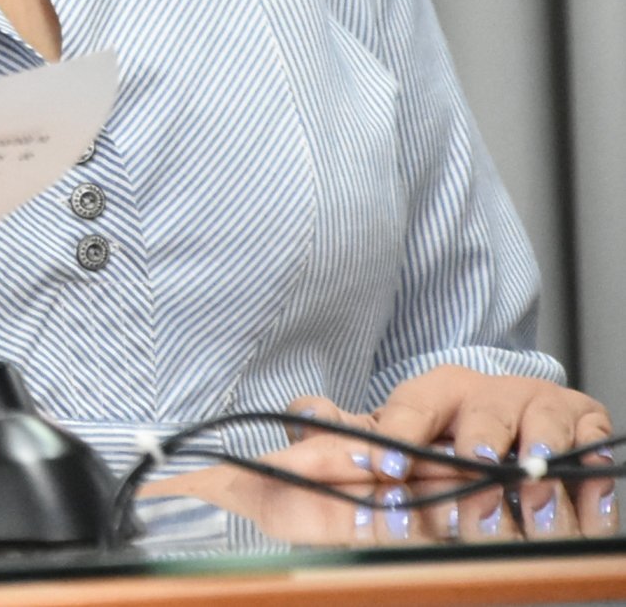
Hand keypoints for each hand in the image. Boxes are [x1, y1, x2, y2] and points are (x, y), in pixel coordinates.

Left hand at [261, 371, 613, 488]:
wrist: (518, 424)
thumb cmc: (452, 433)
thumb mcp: (400, 430)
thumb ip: (350, 429)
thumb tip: (305, 414)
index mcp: (441, 390)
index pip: (415, 404)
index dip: (401, 433)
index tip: (389, 467)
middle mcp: (493, 392)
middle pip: (484, 415)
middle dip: (478, 446)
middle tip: (474, 472)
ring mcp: (544, 408)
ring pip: (543, 429)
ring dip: (537, 465)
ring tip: (529, 500)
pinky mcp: (587, 428)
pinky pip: (593, 449)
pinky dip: (591, 481)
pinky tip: (584, 509)